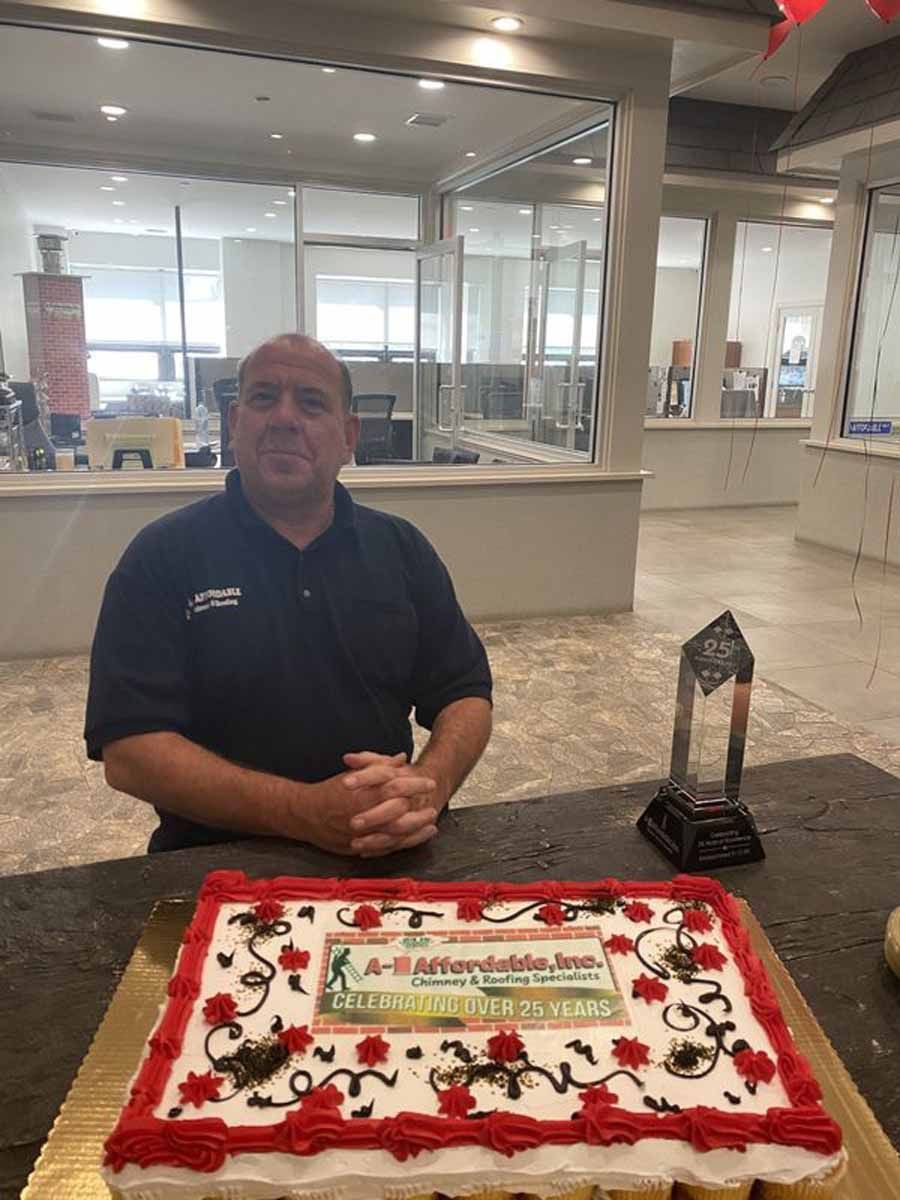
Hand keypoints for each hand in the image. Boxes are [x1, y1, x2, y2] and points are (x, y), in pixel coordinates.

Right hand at [286, 754, 437, 856]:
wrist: (304, 815)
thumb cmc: (330, 792)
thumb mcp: (354, 774)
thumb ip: (379, 766)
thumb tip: (401, 758)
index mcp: (362, 793)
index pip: (396, 787)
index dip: (415, 785)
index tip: (428, 782)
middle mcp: (363, 815)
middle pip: (399, 812)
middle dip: (419, 809)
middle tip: (432, 806)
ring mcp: (361, 834)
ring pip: (395, 834)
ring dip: (416, 829)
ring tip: (431, 824)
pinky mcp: (359, 848)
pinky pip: (386, 848)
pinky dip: (403, 843)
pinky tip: (415, 838)